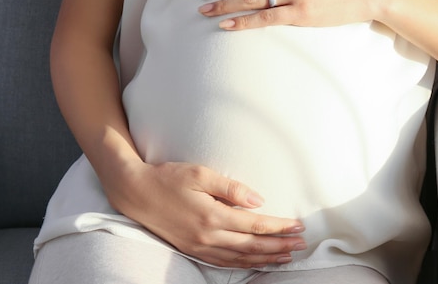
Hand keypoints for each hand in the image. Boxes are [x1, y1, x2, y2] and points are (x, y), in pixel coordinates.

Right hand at [106, 160, 306, 267]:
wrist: (136, 192)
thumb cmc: (168, 177)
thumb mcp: (200, 173)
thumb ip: (231, 188)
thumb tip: (259, 200)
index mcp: (212, 216)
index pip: (255, 225)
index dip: (279, 227)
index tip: (298, 226)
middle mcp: (207, 236)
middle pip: (252, 246)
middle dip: (279, 246)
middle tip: (301, 244)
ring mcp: (199, 246)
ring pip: (240, 259)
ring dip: (265, 258)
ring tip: (286, 256)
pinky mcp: (192, 249)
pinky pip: (223, 263)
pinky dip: (243, 264)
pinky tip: (255, 262)